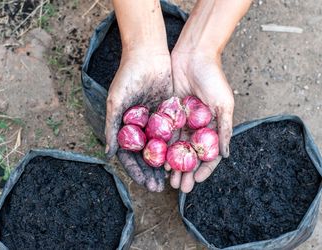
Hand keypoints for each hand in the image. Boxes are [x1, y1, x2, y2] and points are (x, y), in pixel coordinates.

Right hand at [105, 49, 172, 191]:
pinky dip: (176, 148)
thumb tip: (109, 154)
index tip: (144, 183)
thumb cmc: (128, 76)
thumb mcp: (116, 102)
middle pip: (146, 156)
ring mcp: (154, 122)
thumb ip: (112, 128)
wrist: (148, 54)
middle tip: (160, 187)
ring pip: (160, 148)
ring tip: (171, 179)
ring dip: (165, 164)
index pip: (129, 155)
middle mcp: (140, 127)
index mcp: (125, 127)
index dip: (135, 171)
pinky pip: (172, 134)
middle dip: (151, 172)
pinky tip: (182, 160)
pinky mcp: (168, 114)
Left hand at [168, 50, 233, 192]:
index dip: (204, 169)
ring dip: (172, 164)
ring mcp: (182, 121)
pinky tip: (157, 160)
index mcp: (212, 126)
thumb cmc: (213, 78)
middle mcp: (197, 126)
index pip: (209, 153)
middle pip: (190, 155)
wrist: (193, 55)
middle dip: (186, 171)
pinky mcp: (168, 113)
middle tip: (179, 187)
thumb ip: (224, 128)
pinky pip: (164, 133)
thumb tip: (224, 155)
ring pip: (176, 148)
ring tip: (168, 179)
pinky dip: (162, 148)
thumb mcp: (223, 104)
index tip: (196, 181)